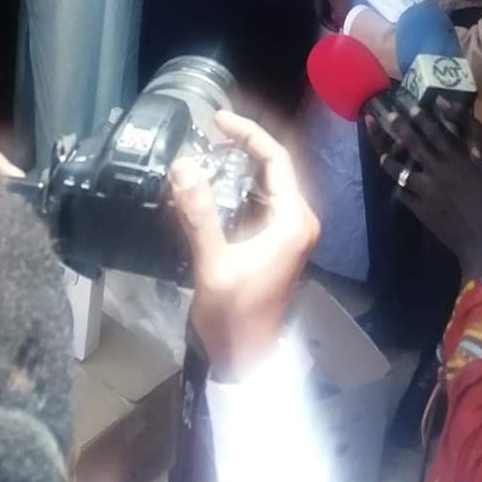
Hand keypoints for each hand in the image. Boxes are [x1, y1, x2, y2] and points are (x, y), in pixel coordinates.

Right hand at [170, 110, 319, 379]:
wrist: (245, 362)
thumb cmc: (234, 315)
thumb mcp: (214, 264)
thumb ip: (199, 213)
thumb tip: (183, 164)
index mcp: (293, 219)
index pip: (276, 158)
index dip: (248, 133)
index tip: (216, 119)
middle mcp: (298, 219)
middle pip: (275, 166)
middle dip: (244, 144)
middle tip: (209, 130)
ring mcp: (289, 232)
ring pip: (268, 182)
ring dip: (241, 164)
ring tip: (208, 149)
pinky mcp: (276, 243)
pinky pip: (261, 200)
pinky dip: (240, 185)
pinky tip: (214, 183)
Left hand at [375, 103, 481, 281]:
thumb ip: (478, 143)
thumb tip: (465, 119)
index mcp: (456, 160)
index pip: (434, 132)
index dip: (421, 118)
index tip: (409, 106)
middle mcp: (437, 172)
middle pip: (413, 146)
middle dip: (398, 128)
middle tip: (386, 116)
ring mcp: (426, 192)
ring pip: (400, 171)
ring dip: (388, 158)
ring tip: (381, 151)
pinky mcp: (421, 211)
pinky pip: (403, 194)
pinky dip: (397, 185)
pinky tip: (392, 180)